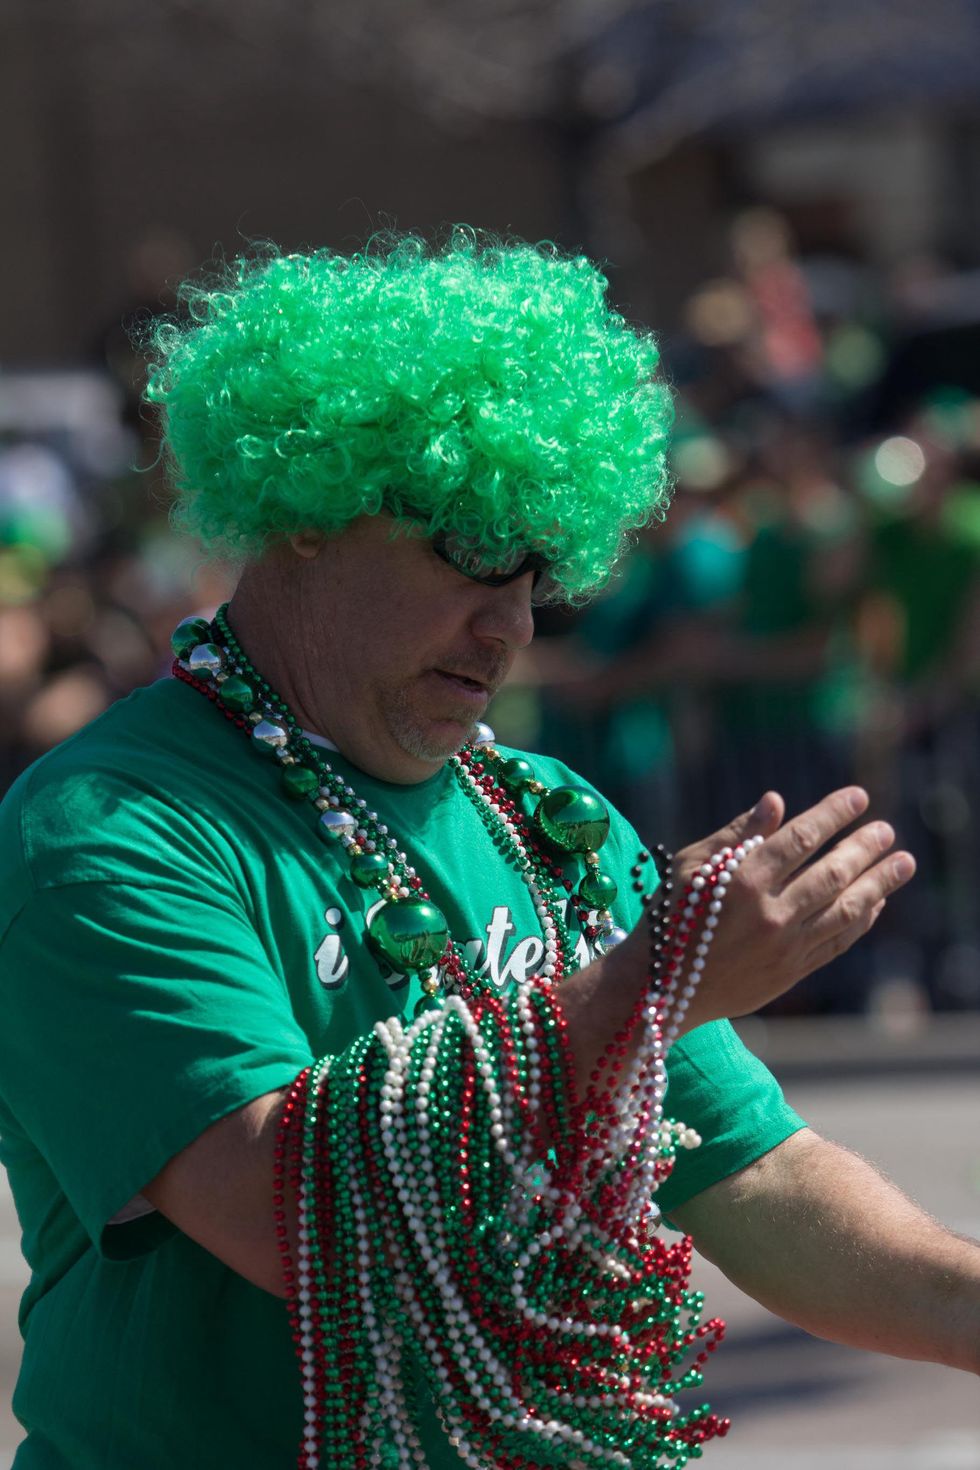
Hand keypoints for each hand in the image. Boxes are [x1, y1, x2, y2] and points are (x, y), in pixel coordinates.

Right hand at [665, 787, 915, 1031]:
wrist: (660, 987)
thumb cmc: (671, 916)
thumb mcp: (691, 866)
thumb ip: (735, 833)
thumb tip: (776, 801)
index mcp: (742, 880)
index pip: (801, 838)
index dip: (833, 814)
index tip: (859, 797)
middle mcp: (769, 913)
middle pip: (832, 874)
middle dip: (865, 848)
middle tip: (887, 830)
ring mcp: (784, 946)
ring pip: (845, 910)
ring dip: (879, 884)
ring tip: (903, 863)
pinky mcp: (791, 972)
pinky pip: (837, 942)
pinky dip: (861, 921)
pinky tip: (877, 903)